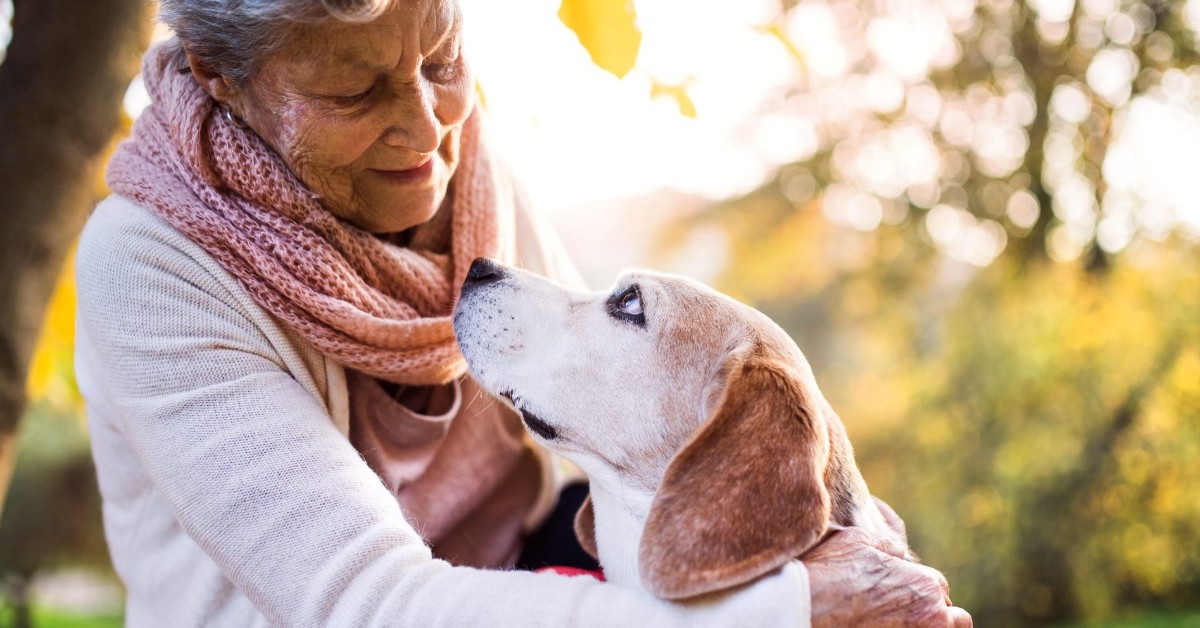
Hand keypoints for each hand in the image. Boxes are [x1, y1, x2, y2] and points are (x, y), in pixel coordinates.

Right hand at [803, 499, 971, 626]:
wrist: (805, 609)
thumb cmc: (831, 572)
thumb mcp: (860, 541)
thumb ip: (889, 546)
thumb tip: (898, 554)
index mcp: (924, 585)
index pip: (939, 586)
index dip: (919, 586)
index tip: (902, 589)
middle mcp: (930, 617)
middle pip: (953, 619)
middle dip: (933, 612)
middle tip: (905, 611)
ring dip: (930, 626)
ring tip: (906, 622)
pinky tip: (883, 625)